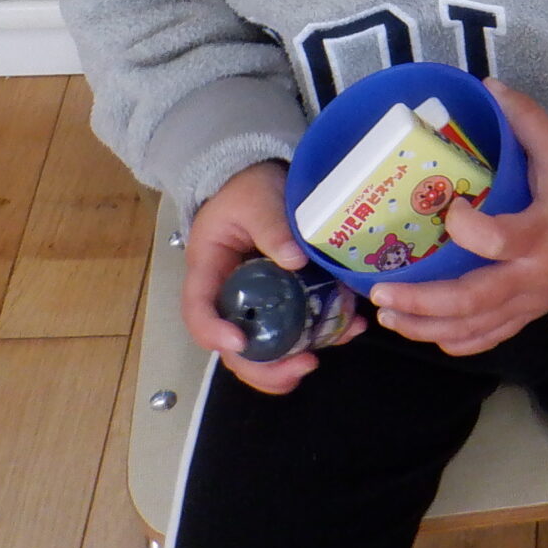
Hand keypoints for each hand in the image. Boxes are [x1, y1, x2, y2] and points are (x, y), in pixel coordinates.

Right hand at [182, 159, 365, 395]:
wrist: (265, 179)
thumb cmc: (250, 189)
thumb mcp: (256, 199)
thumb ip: (271, 225)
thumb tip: (294, 260)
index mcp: (209, 271)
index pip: (198, 312)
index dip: (213, 333)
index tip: (240, 341)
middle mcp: (229, 298)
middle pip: (233, 349)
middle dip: (264, 368)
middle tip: (302, 366)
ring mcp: (258, 304)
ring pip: (265, 350)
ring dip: (292, 363)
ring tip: (322, 358)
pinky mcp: (286, 302)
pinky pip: (298, 330)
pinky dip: (322, 337)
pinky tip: (349, 330)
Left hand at [367, 80, 547, 356]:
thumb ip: (526, 121)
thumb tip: (488, 85)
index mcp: (541, 234)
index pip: (499, 241)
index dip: (468, 229)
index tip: (448, 209)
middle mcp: (532, 276)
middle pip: (475, 300)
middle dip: (423, 300)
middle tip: (382, 291)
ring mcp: (529, 302)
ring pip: (474, 327)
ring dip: (427, 326)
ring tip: (388, 316)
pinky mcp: (528, 315)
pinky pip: (488, 338)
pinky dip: (455, 340)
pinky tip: (423, 332)